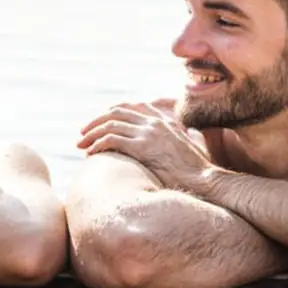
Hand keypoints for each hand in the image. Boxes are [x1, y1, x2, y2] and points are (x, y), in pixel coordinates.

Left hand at [77, 102, 213, 189]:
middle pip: (116, 112)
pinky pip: (111, 140)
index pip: (132, 106)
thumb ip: (176, 139)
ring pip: (110, 125)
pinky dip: (97, 145)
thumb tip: (169, 144)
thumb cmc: (198, 172)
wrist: (206, 181)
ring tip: (81, 145)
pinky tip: (90, 154)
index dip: (112, 112)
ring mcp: (148, 133)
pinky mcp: (142, 147)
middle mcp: (155, 122)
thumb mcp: (187, 147)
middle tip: (83, 133)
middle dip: (96, 121)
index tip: (100, 121)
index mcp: (164, 120)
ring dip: (91, 134)